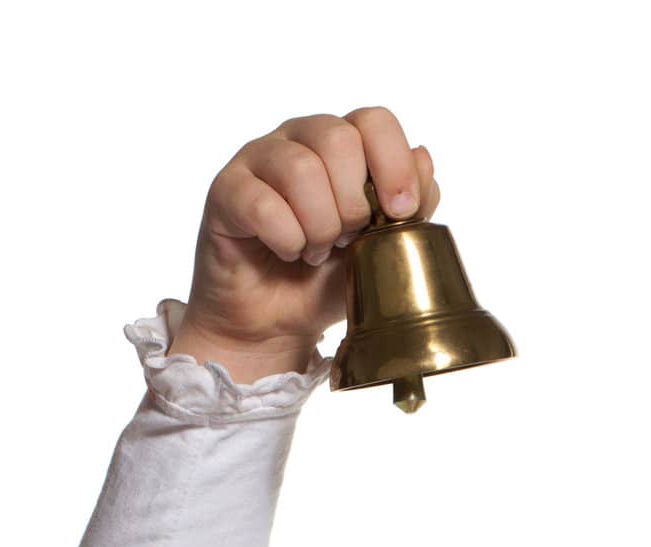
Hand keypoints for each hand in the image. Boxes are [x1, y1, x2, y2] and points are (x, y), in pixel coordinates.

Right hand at [180, 104, 441, 358]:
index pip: (374, 121)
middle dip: (354, 204)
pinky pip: (264, 204)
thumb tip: (423, 157)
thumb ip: (412, 207)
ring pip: (300, 169)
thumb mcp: (384, 250)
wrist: (280, 322)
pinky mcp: (227, 189)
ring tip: (316, 250)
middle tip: (347, 238)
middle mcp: (299, 140)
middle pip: (338, 139)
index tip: (400, 212)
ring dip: (320, 226)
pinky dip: (287, 240)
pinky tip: (288, 252)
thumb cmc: (331, 279)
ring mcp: (259, 159)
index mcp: (343, 146)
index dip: (394, 164)